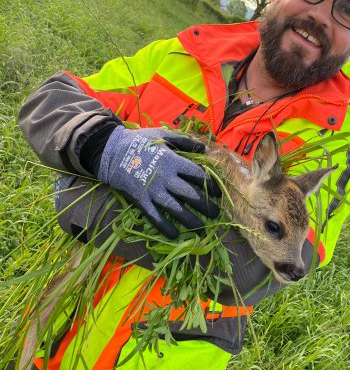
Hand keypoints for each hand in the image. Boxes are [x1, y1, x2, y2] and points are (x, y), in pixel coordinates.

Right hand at [97, 126, 219, 237]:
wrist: (111, 151)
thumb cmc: (140, 141)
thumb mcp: (163, 135)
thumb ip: (184, 141)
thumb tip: (204, 148)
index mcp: (173, 161)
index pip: (198, 175)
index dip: (210, 184)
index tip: (217, 193)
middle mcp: (166, 178)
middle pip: (191, 195)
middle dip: (205, 206)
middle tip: (216, 213)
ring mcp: (153, 191)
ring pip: (176, 209)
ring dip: (190, 220)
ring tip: (202, 227)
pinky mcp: (141, 200)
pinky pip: (155, 217)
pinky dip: (165, 227)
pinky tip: (175, 235)